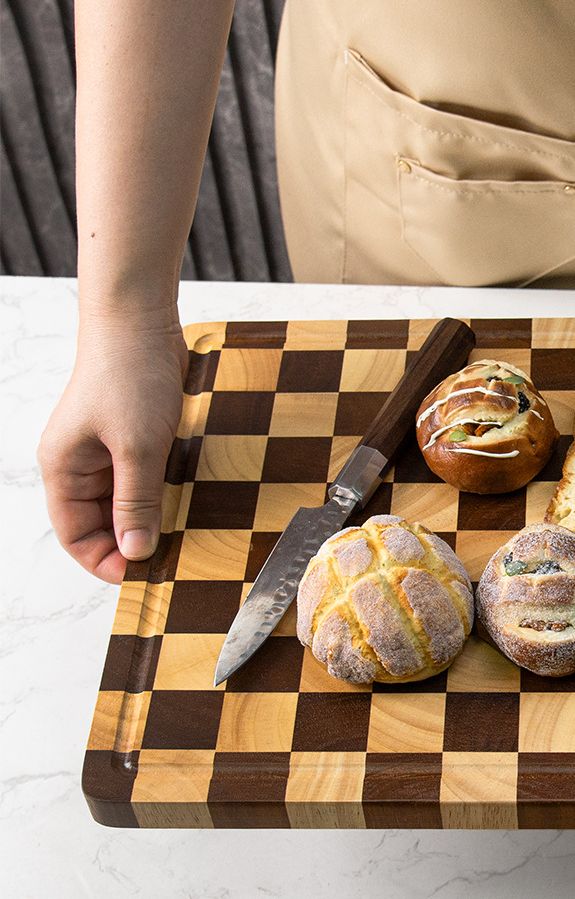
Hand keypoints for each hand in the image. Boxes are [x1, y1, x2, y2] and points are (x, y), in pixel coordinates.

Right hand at [38, 313, 188, 583]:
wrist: (142, 323)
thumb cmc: (128, 377)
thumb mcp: (135, 447)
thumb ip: (135, 502)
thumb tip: (135, 551)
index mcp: (64, 470)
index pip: (76, 535)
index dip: (106, 560)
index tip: (143, 575)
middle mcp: (80, 465)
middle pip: (101, 523)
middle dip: (133, 542)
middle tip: (173, 558)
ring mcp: (107, 451)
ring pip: (126, 502)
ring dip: (151, 518)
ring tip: (183, 535)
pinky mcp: (134, 437)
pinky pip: (144, 478)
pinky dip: (162, 493)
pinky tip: (186, 502)